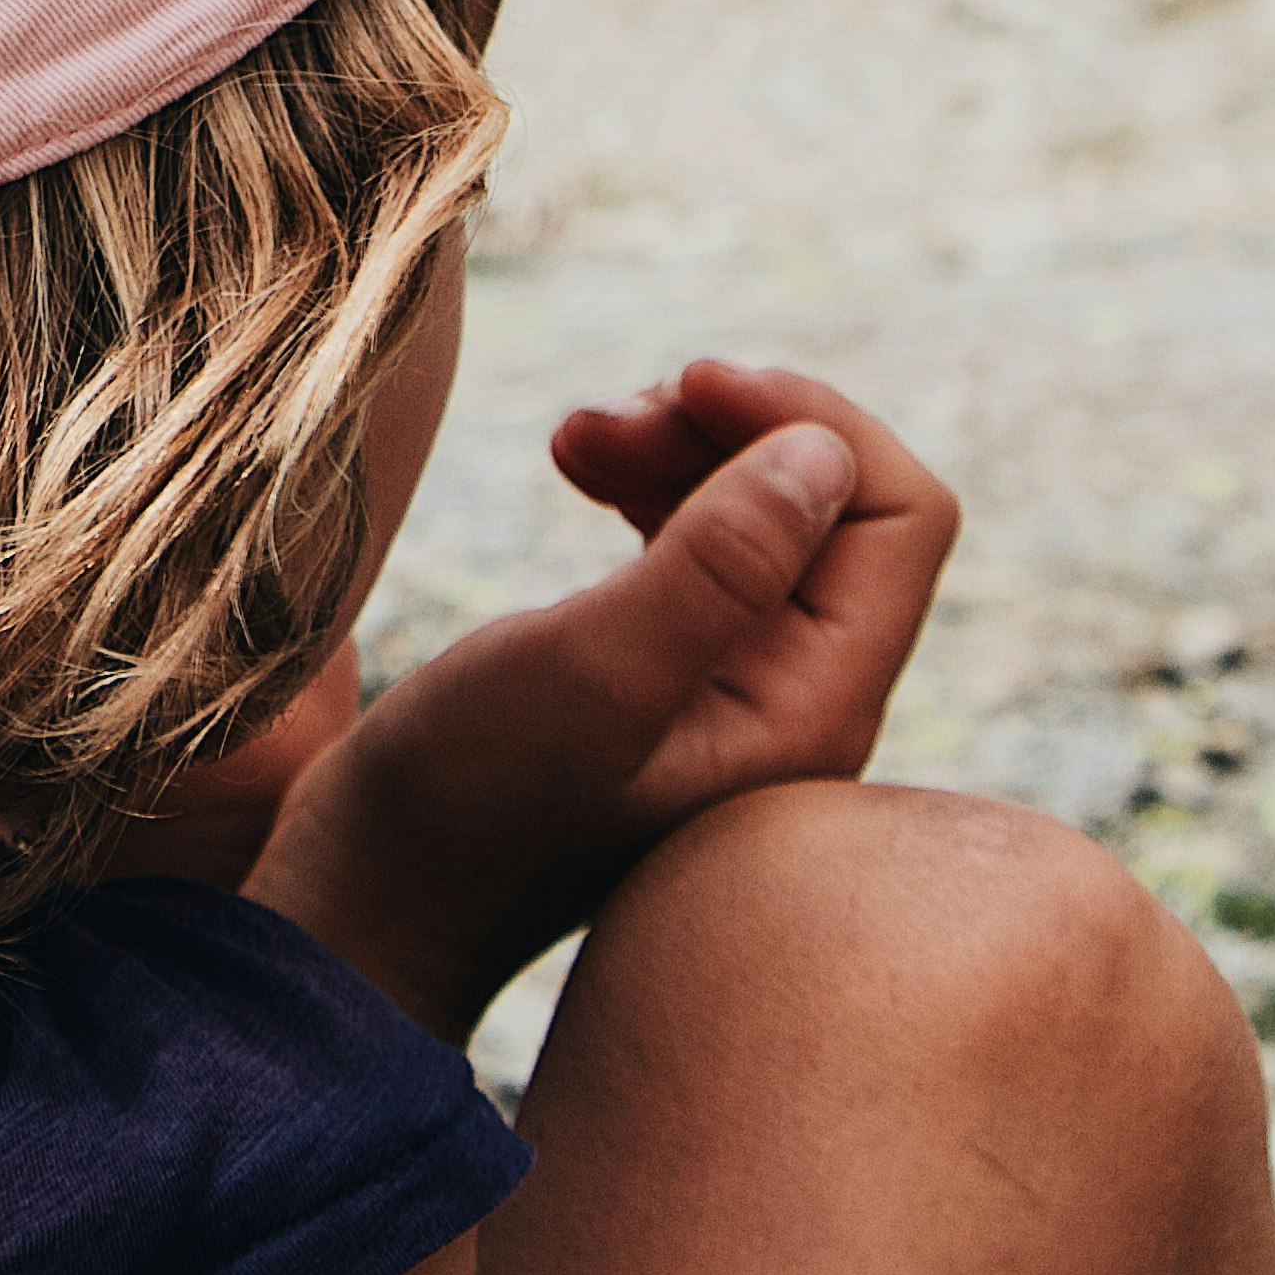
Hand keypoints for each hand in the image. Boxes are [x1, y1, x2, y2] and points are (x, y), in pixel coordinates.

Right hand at [244, 361, 960, 1043]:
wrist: (375, 891)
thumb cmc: (468, 799)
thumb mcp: (590, 672)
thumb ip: (716, 565)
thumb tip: (822, 453)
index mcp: (814, 711)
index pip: (899, 518)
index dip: (809, 423)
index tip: (682, 383)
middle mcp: (801, 700)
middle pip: (838, 503)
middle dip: (733, 426)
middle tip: (602, 415)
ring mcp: (739, 687)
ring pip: (767, 510)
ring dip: (683, 443)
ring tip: (572, 438)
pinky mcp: (671, 672)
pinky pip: (707, 541)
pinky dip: (651, 482)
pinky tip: (574, 469)